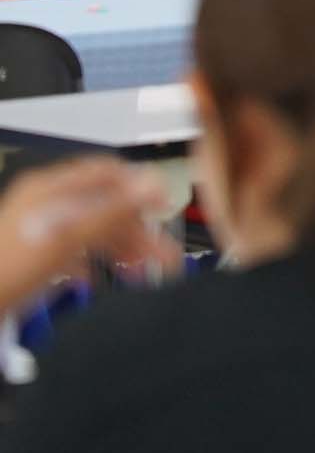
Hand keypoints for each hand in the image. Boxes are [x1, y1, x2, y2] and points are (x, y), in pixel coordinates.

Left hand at [0, 157, 177, 311]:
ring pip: (92, 231)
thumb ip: (111, 212)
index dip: (138, 186)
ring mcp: (40, 228)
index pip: (105, 173)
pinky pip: (75, 251)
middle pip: (103, 207)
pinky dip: (93, 262)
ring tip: (141, 272)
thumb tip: (151, 185)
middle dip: (134, 230)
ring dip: (119, 249)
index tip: (162, 205)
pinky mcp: (35, 253)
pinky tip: (100, 279)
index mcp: (49, 189)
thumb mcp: (66, 240)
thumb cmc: (9, 271)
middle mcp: (45, 203)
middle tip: (160, 253)